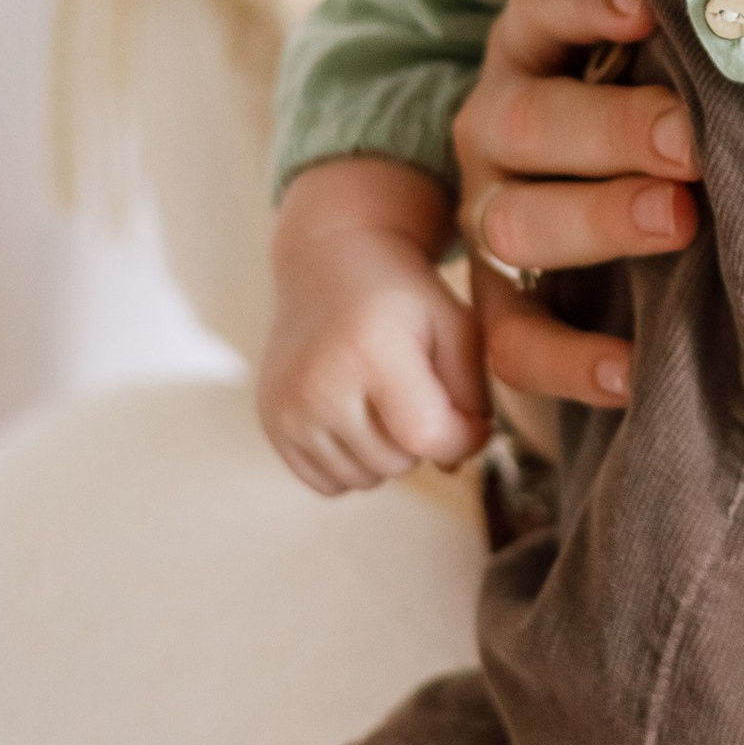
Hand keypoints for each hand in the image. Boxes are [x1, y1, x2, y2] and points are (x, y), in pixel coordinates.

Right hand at [260, 156, 488, 496]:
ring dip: (387, 453)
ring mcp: (288, 407)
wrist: (328, 261)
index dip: (463, 438)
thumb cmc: (403, 295)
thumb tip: (454, 465)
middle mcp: (318, 383)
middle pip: (398, 463)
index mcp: (370, 351)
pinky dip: (351, 462)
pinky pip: (328, 483)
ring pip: (364, 480)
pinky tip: (356, 415)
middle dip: (422, 439)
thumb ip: (472, 394)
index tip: (472, 419)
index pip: (428, 436)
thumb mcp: (456, 324)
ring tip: (385, 400)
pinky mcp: (271, 422)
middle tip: (419, 393)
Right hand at [451, 0, 698, 413]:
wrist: (577, 193)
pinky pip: (510, 338)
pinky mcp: (494, 296)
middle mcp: (497, 122)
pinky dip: (567, 360)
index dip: (585, 4)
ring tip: (677, 223)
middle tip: (692, 143)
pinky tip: (630, 367)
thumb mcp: (651, 51)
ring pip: (512, 223)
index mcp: (534, 46)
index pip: (539, 6)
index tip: (646, 7)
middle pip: (530, 120)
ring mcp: (487, 210)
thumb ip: (687, 33)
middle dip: (614, 130)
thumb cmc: (651, 101)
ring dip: (596, 222)